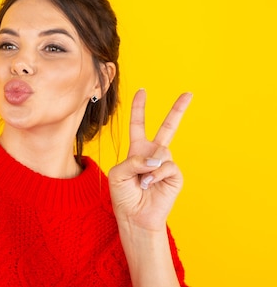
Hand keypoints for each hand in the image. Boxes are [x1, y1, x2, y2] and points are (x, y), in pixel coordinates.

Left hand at [108, 89, 191, 231]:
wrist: (135, 217)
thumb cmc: (124, 195)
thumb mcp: (118, 174)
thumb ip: (133, 161)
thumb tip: (156, 159)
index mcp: (137, 150)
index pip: (138, 124)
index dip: (139, 108)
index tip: (142, 91)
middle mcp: (153, 154)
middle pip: (167, 127)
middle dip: (178, 110)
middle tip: (189, 93)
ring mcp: (165, 164)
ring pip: (161, 151)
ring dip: (148, 166)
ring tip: (142, 182)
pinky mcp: (175, 175)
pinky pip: (167, 166)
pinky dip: (156, 174)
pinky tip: (150, 185)